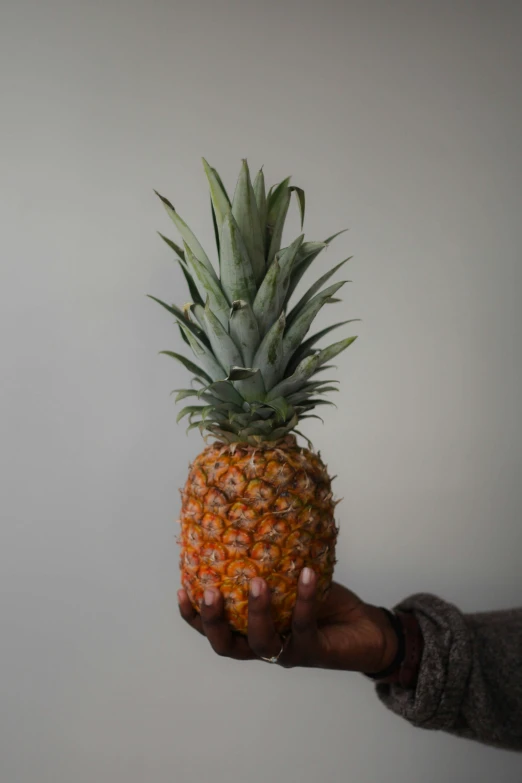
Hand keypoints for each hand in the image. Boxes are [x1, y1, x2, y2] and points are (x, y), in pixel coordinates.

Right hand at [178, 567, 397, 671]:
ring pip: (261, 642)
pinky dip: (305, 598)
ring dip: (257, 611)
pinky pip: (303, 625)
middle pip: (226, 646)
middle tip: (211, 592)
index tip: (182, 587)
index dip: (193, 615)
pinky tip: (307, 573)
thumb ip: (270, 561)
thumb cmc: (323, 601)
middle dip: (213, 621)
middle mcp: (263, 645)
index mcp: (249, 629)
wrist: (364, 629)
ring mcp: (287, 652)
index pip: (212, 628)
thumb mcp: (290, 577)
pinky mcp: (313, 651)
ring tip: (257, 581)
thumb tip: (253, 513)